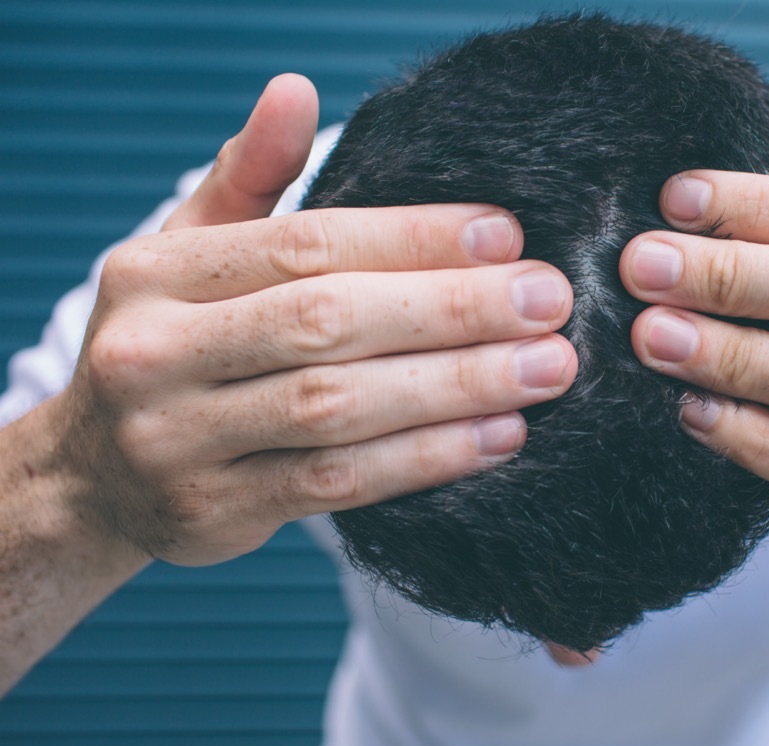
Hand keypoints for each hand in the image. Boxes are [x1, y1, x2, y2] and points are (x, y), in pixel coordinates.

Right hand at [59, 74, 576, 565]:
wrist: (96, 476)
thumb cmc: (174, 344)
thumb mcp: (192, 253)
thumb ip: (252, 178)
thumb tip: (295, 88)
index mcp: (157, 274)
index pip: (306, 246)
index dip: (413, 237)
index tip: (506, 236)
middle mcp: (155, 353)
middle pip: (328, 322)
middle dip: (453, 310)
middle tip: (550, 301)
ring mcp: (178, 441)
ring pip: (339, 410)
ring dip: (458, 388)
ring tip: (546, 370)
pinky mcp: (216, 513)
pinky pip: (339, 486)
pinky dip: (427, 460)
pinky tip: (500, 436)